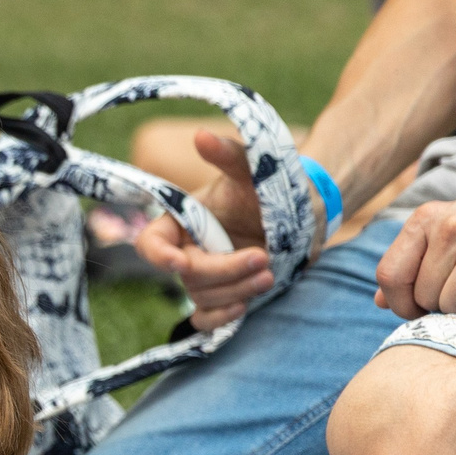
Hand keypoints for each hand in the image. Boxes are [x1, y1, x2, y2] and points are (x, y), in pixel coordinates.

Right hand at [135, 128, 279, 328]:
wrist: (304, 211)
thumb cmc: (271, 186)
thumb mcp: (251, 170)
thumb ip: (227, 155)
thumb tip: (202, 136)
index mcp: (181, 222)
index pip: (151, 244)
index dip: (159, 256)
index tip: (181, 261)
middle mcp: (187, 250)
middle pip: (186, 274)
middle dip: (224, 271)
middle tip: (262, 258)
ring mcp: (205, 276)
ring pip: (203, 296)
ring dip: (237, 289)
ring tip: (270, 273)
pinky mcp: (224, 295)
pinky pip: (207, 318)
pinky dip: (221, 317)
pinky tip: (243, 307)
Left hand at [377, 198, 455, 317]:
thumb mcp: (440, 235)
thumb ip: (409, 265)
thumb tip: (381, 302)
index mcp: (424, 219)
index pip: (390, 274)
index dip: (399, 303)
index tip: (414, 311)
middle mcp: (449, 225)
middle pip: (421, 294)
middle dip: (436, 304)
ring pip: (449, 302)